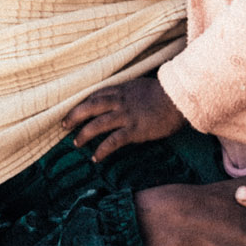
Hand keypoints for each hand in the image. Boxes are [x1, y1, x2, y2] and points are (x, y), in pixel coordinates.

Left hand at [65, 77, 186, 161]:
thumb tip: (126, 101)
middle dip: (74, 116)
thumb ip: (131, 94)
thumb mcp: (144, 87)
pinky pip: (113, 141)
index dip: (83, 103)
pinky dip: (102, 150)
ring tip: (76, 143)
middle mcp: (120, 101)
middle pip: (89, 107)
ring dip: (84, 134)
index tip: (74, 110)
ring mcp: (126, 116)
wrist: (181, 98)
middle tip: (64, 125)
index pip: (96, 95)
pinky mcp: (135, 130)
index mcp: (122, 90)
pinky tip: (95, 158)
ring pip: (97, 125)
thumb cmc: (168, 94)